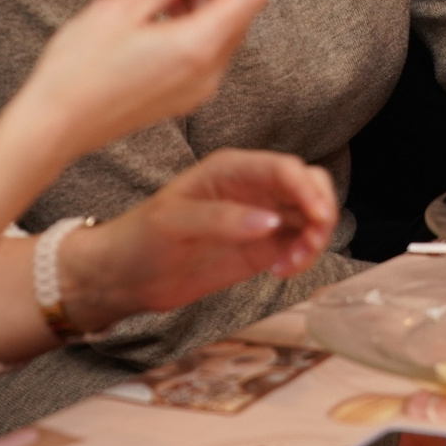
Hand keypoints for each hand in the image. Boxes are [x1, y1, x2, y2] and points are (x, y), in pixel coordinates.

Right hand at [21, 0, 267, 157]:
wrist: (56, 126)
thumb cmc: (79, 68)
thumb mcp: (120, 10)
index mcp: (198, 47)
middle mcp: (209, 72)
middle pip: (242, 13)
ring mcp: (199, 89)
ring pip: (227, 32)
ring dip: (207, 2)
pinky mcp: (185, 98)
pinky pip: (209, 53)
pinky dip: (197, 26)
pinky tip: (162, 15)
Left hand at [55, 149, 338, 332]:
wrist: (124, 277)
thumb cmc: (140, 240)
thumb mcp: (173, 224)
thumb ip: (221, 219)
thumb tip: (270, 223)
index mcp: (231, 169)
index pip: (284, 169)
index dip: (307, 189)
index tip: (317, 217)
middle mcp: (252, 188)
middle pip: (308, 185)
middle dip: (321, 210)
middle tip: (311, 241)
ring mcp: (260, 217)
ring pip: (310, 215)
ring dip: (315, 237)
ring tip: (292, 264)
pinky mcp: (261, 247)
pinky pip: (298, 243)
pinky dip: (303, 256)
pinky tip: (283, 271)